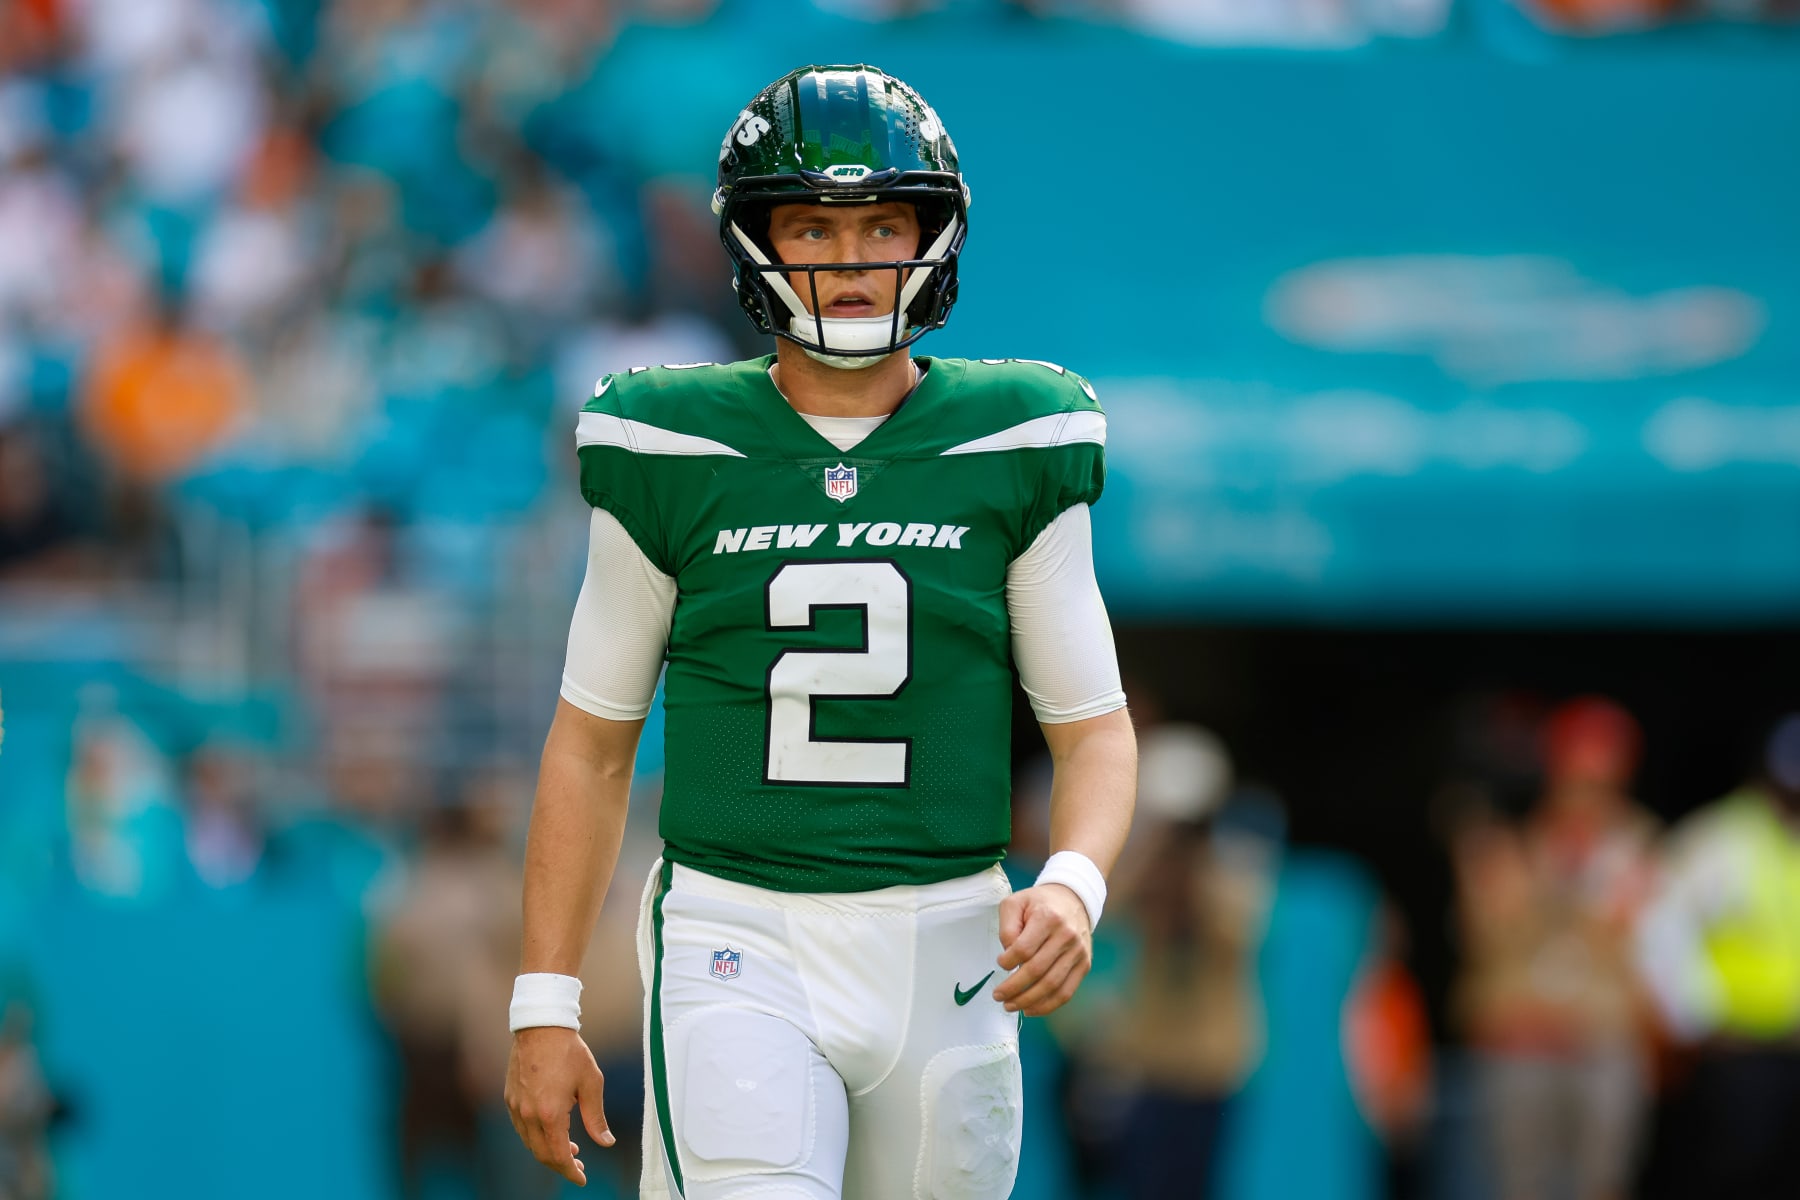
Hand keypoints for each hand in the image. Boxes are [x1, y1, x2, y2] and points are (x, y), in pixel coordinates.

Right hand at [504, 1026, 614, 1185]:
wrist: (541, 1026)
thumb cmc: (570, 1052)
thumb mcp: (591, 1083)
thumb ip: (596, 1117)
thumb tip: (606, 1142)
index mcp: (550, 1113)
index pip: (558, 1155)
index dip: (571, 1172)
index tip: (582, 1178)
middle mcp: (528, 1115)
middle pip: (542, 1154)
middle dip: (561, 1165)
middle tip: (579, 1166)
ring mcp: (515, 1107)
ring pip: (530, 1143)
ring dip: (548, 1151)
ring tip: (569, 1149)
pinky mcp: (510, 1098)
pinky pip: (521, 1128)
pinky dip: (536, 1137)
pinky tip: (551, 1131)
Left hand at [993, 883, 1092, 1016]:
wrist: (1073, 899)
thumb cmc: (1040, 904)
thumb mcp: (1016, 903)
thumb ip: (1007, 927)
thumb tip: (1008, 955)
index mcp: (1048, 917)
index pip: (1024, 948)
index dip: (1007, 961)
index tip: (999, 964)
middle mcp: (1066, 936)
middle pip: (1037, 970)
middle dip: (1013, 988)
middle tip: (998, 995)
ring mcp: (1078, 952)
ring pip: (1052, 985)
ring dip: (1028, 1000)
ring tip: (1010, 1005)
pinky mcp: (1084, 965)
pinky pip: (1066, 992)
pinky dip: (1047, 1005)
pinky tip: (1030, 1009)